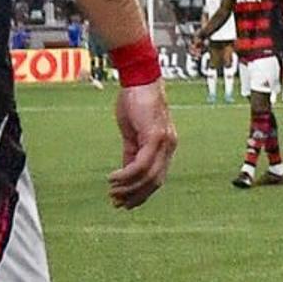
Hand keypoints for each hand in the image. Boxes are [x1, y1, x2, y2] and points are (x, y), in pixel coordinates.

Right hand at [108, 80, 174, 209]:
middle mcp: (169, 146)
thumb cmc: (135, 101)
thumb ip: (132, 151)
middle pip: (155, 182)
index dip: (142, 193)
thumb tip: (126, 172)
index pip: (157, 177)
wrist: (139, 78)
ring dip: (129, 188)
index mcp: (166, 146)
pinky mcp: (155, 137)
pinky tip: (114, 179)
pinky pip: (141, 165)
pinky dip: (127, 175)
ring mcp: (164, 142)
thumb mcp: (132, 132)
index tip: (125, 202)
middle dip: (136, 196)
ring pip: (148, 177)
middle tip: (118, 203)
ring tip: (113, 192)